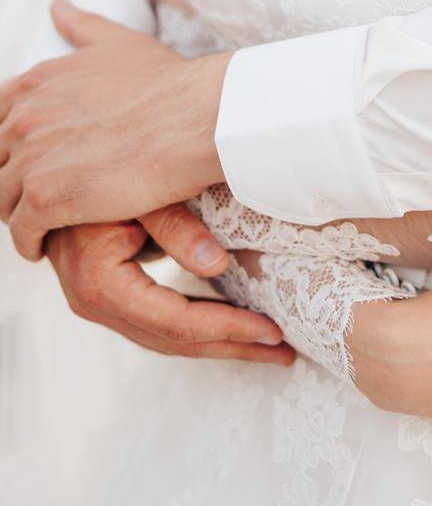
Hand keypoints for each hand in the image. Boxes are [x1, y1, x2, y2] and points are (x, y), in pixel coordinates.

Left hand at [0, 0, 229, 259]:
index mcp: (36, 82)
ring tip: (47, 224)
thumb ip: (82, 27)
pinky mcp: (44, 199)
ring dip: (19, 215)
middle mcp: (24, 116)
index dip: (11, 144)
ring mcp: (31, 158)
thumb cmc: (167, 83)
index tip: (34, 160)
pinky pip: (20, 233)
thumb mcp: (119, 43)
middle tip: (43, 196)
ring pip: (2, 201)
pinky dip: (30, 243)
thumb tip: (58, 6)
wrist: (197, 117)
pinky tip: (49, 244)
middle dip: (12, 181)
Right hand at [43, 201, 294, 366]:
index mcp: (101, 283)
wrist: (54, 177)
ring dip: (220, 343)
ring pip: (168, 339)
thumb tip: (218, 265)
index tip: (273, 330)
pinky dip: (198, 329)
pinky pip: (159, 325)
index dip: (228, 327)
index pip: (176, 320)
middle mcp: (96, 304)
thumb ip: (177, 227)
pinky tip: (231, 327)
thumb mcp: (142, 192)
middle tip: (283, 351)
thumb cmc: (101, 172)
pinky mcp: (110, 300)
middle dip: (233, 345)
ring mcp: (100, 307)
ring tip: (267, 346)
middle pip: (175, 340)